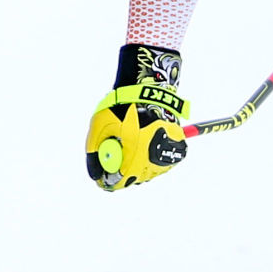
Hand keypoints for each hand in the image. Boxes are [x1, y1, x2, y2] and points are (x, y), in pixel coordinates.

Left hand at [85, 44, 188, 189]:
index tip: (103, 178)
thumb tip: (95, 176)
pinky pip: (162, 162)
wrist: (149, 89)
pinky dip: (152, 157)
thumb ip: (94, 153)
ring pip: (150, 172)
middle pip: (135, 179)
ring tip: (131, 146)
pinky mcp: (178, 149)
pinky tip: (144, 143)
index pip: (121, 182)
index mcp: (134, 158)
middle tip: (116, 160)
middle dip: (123, 172)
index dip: (110, 182)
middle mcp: (153, 161)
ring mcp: (168, 156)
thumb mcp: (99, 127)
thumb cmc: (121, 106)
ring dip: (139, 165)